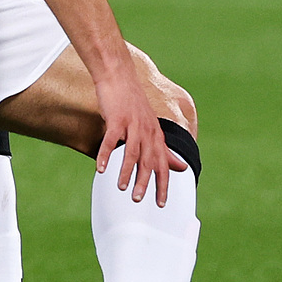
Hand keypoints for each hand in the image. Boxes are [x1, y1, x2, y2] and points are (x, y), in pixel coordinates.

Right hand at [93, 72, 186, 205]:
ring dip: (127, 171)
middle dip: (146, 182)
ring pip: (132, 152)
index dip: (163, 184)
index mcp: (156, 136)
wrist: (119, 77)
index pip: (163, 164)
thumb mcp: (152, 128)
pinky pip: (111, 139)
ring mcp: (133, 124)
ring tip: (122, 188)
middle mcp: (147, 131)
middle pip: (149, 161)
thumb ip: (165, 150)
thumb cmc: (134, 105)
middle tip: (139, 200)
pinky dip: (106, 155)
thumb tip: (181, 167)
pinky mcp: (117, 118)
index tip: (161, 203)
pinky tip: (101, 169)